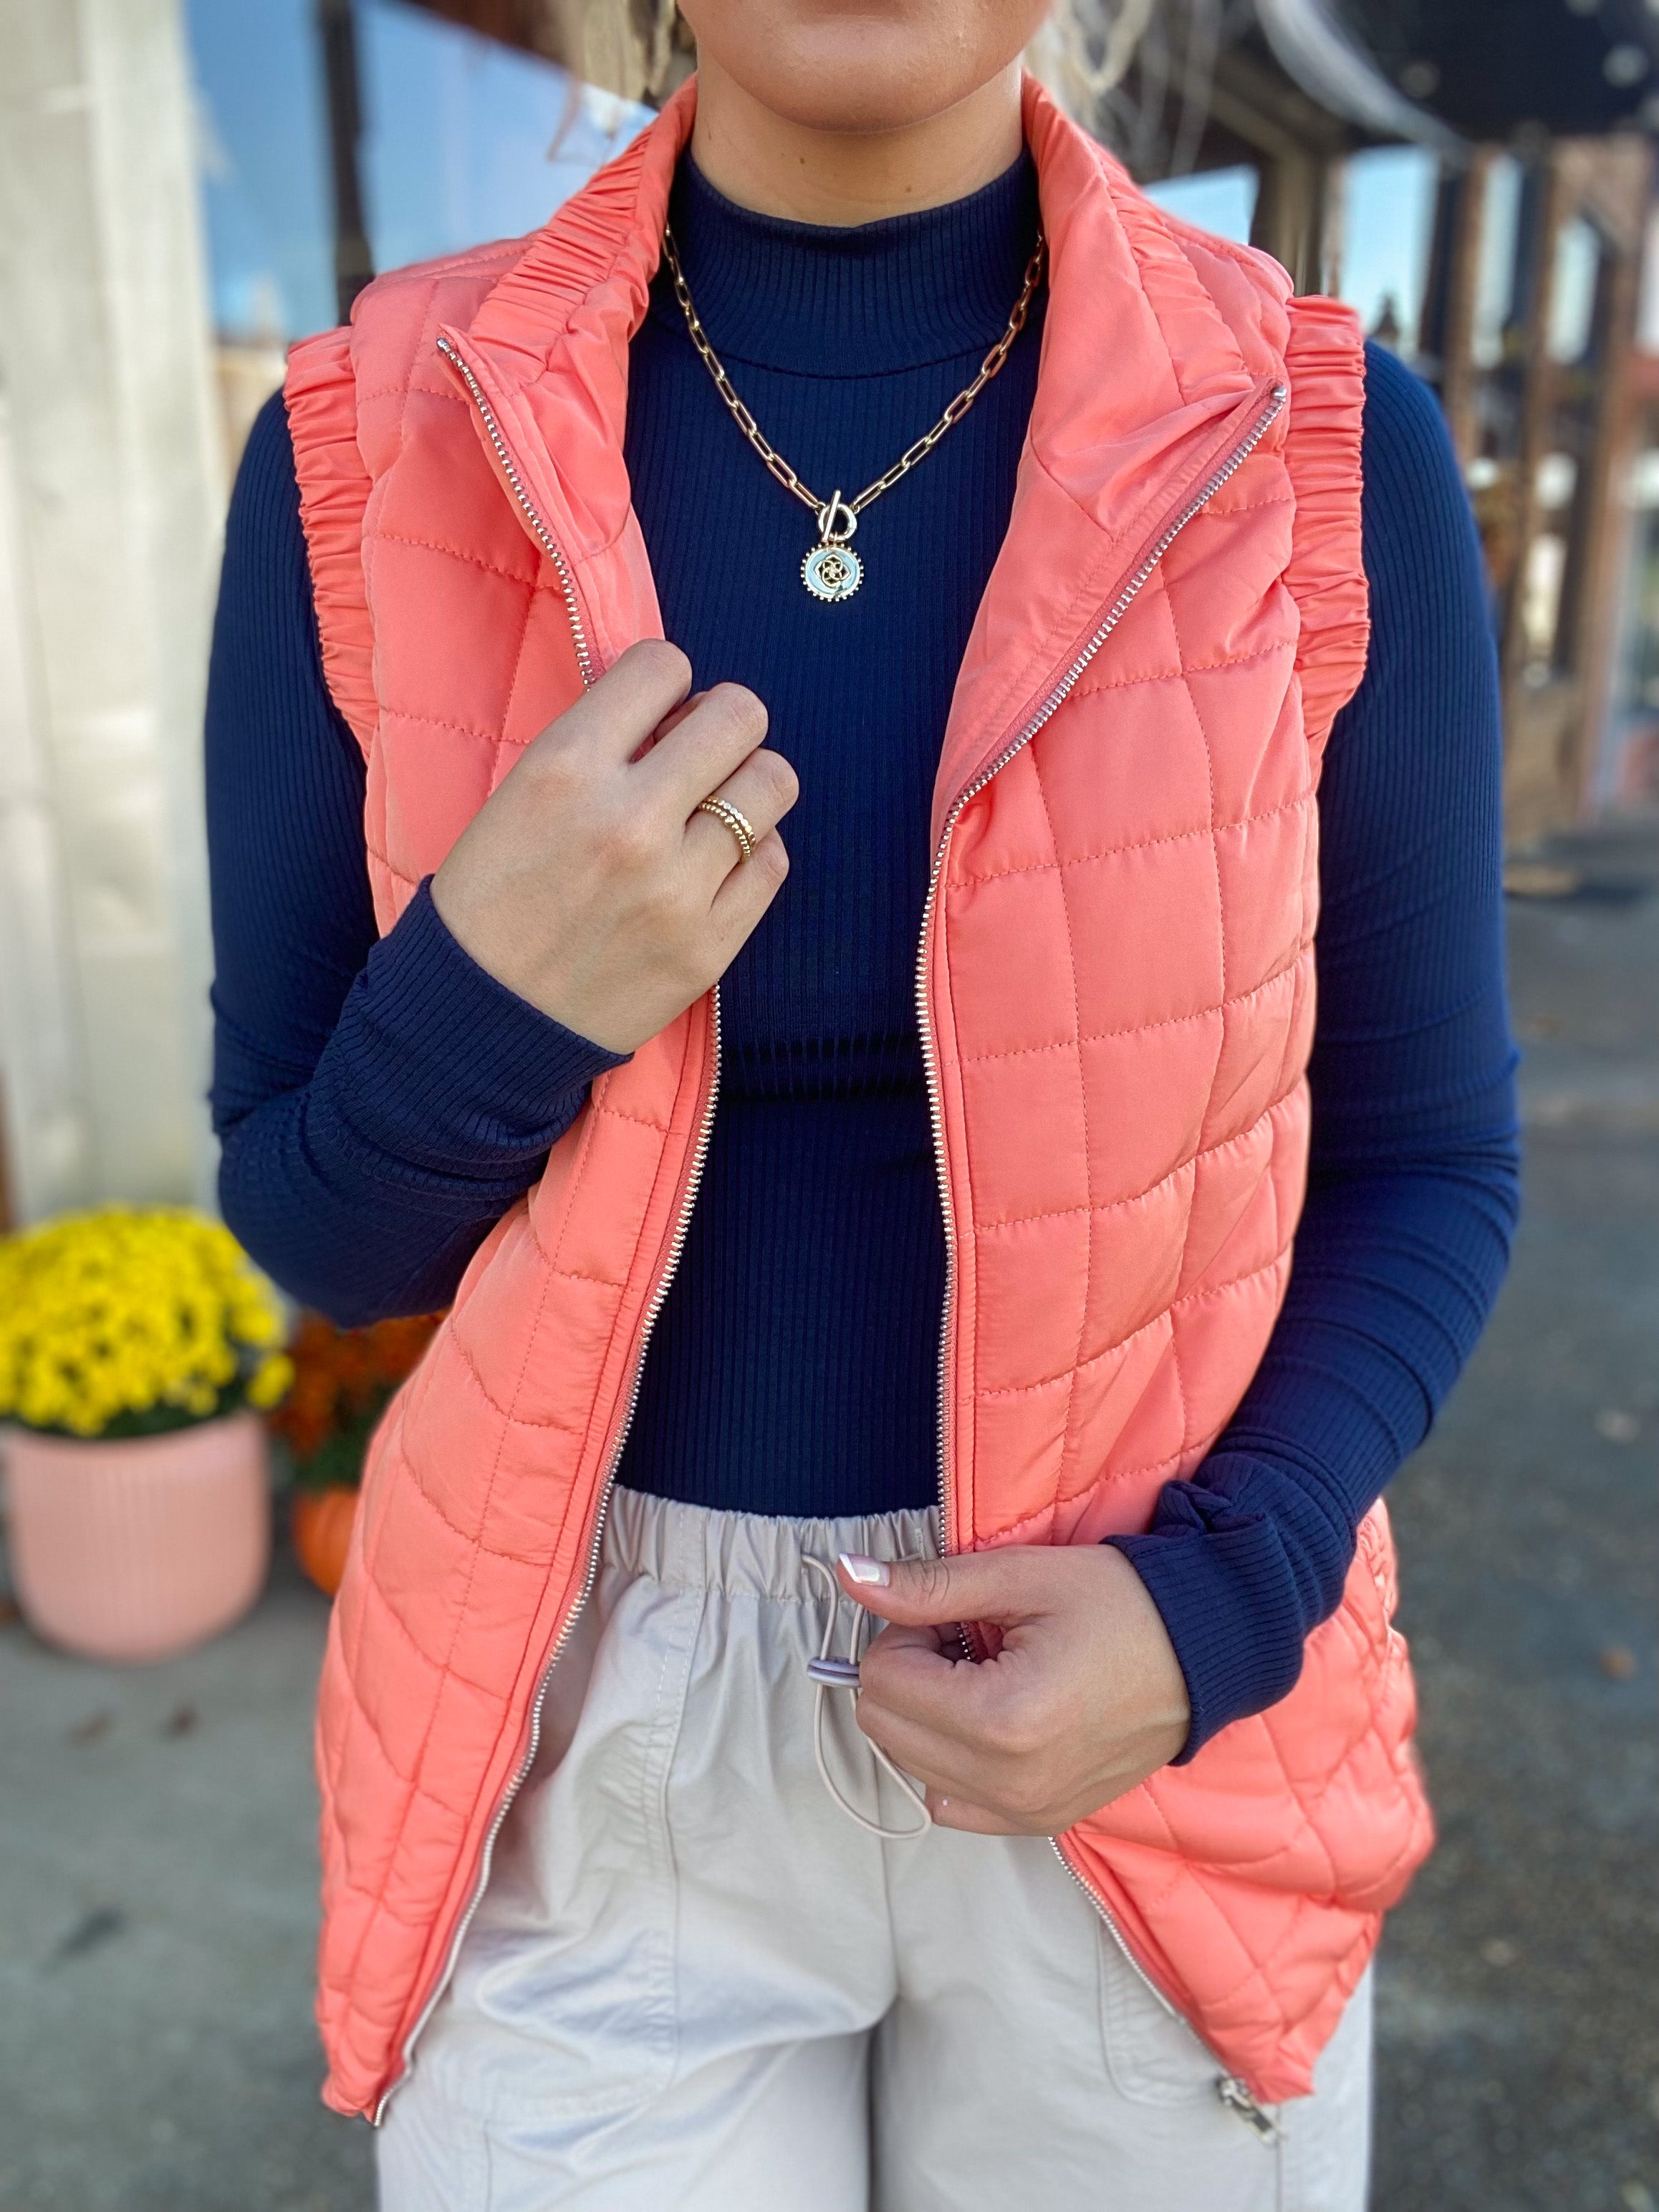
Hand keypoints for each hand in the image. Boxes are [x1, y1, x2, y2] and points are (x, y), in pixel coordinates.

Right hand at [431, 640, 795, 1051]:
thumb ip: (596, 745)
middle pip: (741, 716)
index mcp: (565, 769)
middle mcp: (629, 821)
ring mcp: (677, 888)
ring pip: (772, 784)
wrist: (479, 1023)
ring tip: (708, 813)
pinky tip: (712, 866)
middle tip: (697, 757)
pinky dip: (750, 853)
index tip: (654, 716)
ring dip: (745, 787)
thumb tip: (677, 713)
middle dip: (722, 725)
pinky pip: (773, 861)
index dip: (666, 683)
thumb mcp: (517, 795)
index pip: (663, 665)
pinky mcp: (709, 945)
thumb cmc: (489, 901)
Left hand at [835, 1545, 1190, 1834]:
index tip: (955, 1615)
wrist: (1203, 1652)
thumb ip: (928, 1587)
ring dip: (929, 1715)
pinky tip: (995, 1720)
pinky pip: (950, 1801)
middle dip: (910, 1673)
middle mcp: (1009, 1782)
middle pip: (884, 1727)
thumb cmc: (1120, 1604)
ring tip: (990, 1676)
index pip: (882, 1679)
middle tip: (968, 1641)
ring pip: (910, 1763)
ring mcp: (1025, 1812)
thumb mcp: (1020, 1577)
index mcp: (1001, 1721)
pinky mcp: (1039, 1822)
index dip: (907, 1631)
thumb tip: (849, 1576)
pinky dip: (951, 1759)